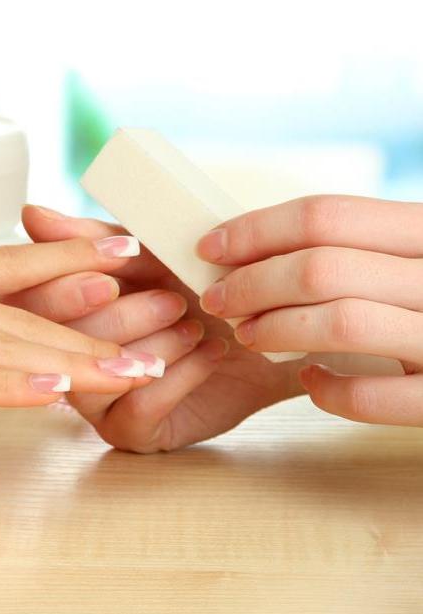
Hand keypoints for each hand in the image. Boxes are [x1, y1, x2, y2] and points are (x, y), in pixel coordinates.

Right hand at [0, 237, 162, 404]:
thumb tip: (16, 253)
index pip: (7, 268)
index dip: (68, 259)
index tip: (126, 252)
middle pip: (24, 311)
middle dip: (98, 318)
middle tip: (169, 308)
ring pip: (7, 342)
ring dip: (77, 355)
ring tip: (143, 363)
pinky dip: (10, 381)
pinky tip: (60, 389)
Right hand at [17, 206, 297, 451]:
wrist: (254, 336)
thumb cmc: (192, 289)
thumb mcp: (146, 255)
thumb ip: (90, 240)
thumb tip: (32, 215)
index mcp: (57, 315)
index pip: (32, 305)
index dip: (66, 292)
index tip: (110, 280)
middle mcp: (66, 360)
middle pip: (64, 343)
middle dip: (125, 318)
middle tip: (174, 300)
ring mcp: (95, 400)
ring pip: (99, 377)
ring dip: (157, 346)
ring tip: (197, 326)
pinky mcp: (128, 432)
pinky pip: (139, 408)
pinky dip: (181, 375)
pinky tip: (211, 353)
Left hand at [197, 194, 422, 425]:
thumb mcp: (414, 258)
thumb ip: (364, 249)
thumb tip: (265, 248)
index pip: (327, 215)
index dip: (256, 230)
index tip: (211, 247)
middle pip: (321, 267)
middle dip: (250, 283)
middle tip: (218, 299)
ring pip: (340, 323)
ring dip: (275, 330)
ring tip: (248, 335)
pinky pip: (373, 398)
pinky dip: (329, 391)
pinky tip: (310, 380)